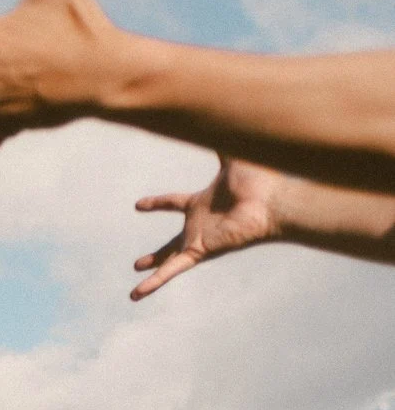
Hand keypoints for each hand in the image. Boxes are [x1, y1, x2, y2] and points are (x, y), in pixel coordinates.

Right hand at [130, 157, 283, 298]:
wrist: (273, 204)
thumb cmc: (259, 183)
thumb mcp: (231, 159)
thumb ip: (221, 143)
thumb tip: (220, 116)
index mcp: (201, 204)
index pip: (173, 203)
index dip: (156, 203)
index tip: (138, 206)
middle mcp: (198, 225)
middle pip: (170, 243)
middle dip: (155, 253)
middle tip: (139, 263)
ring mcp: (198, 240)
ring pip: (168, 260)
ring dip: (153, 273)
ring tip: (137, 291)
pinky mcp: (199, 251)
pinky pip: (172, 269)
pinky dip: (155, 282)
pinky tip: (137, 293)